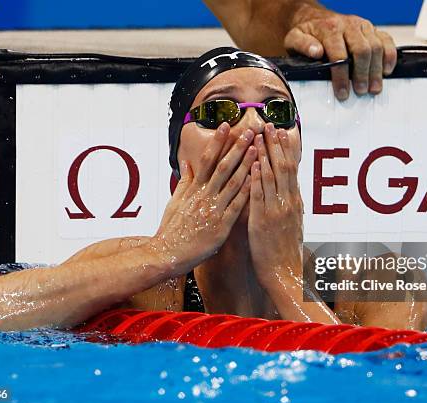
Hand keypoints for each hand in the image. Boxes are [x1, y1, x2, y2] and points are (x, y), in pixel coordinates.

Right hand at [155, 123, 256, 274]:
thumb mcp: (175, 202)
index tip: (226, 126)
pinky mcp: (222, 225)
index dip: (218, 142)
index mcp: (193, 189)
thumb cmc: (172, 229)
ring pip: (233, 182)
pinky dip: (246, 191)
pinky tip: (257, 179)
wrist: (169, 253)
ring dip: (246, 165)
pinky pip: (237, 205)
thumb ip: (184, 182)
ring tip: (257, 149)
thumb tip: (187, 164)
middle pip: (222, 166)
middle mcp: (204, 195)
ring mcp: (214, 209)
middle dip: (237, 148)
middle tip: (249, 131)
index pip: (207, 159)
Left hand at [248, 123, 303, 284]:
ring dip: (264, 153)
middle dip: (276, 144)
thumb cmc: (286, 250)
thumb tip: (289, 190)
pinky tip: (251, 162)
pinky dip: (256, 175)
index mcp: (295, 201)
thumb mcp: (293, 223)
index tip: (281, 132)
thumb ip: (289, 204)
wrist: (285, 272)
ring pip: (272, 175)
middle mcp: (289, 202)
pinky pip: (259, 193)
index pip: (292, 169)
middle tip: (269, 125)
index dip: (286, 149)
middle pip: (283, 166)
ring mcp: (276, 209)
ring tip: (258, 135)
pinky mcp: (263, 219)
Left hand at [284, 6, 396, 99]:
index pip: (339, 54)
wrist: (315, 19)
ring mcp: (363, 26)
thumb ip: (302, 45)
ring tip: (373, 88)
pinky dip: (389, 56)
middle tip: (361, 91)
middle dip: (363, 74)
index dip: (341, 76)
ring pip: (377, 47)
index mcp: (330, 29)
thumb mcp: (294, 38)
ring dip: (376, 70)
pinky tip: (386, 71)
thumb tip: (315, 52)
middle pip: (362, 50)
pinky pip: (387, 40)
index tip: (342, 93)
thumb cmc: (307, 33)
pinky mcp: (372, 29)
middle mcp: (348, 25)